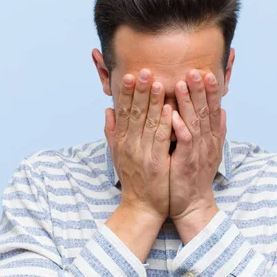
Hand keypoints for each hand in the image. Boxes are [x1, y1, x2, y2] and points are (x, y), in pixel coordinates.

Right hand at [104, 69, 172, 221]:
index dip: (126, 93)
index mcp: (122, 141)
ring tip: (156, 81)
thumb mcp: (118, 155)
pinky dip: (164, 121)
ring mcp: (142, 153)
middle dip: (139, 90)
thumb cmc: (133, 180)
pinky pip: (160, 138)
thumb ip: (112, 132)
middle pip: (134, 112)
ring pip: (147, 121)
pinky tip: (168, 106)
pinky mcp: (156, 162)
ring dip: (152, 100)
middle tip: (143, 70)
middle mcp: (130, 144)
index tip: (129, 74)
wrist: (141, 207)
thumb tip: (108, 110)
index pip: (123, 112)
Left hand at [169, 69, 225, 220]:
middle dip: (202, 90)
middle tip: (196, 70)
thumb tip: (224, 111)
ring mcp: (198, 152)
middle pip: (207, 111)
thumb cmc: (195, 177)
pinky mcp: (187, 162)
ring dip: (189, 102)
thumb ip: (217, 130)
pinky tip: (172, 113)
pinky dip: (180, 127)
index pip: (214, 109)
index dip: (212, 91)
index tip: (208, 72)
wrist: (192, 204)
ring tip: (182, 82)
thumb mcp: (210, 151)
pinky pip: (184, 141)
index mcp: (211, 138)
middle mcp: (207, 143)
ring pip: (196, 122)